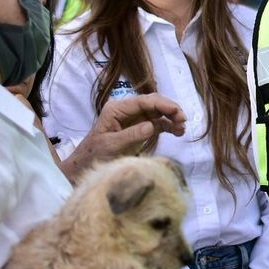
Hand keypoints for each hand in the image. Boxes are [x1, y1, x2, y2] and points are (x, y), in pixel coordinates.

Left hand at [61, 94, 186, 180]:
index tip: (176, 110)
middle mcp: (126, 110)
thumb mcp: (111, 146)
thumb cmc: (94, 155)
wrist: (85, 166)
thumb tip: (152, 126)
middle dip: (169, 109)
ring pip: (157, 112)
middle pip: (152, 103)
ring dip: (171, 118)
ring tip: (182, 127)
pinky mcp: (139, 128)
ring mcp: (134, 119)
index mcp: (117, 109)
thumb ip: (131, 135)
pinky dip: (168, 126)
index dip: (162, 104)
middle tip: (183, 119)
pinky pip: (157, 123)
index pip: (143, 101)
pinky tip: (178, 132)